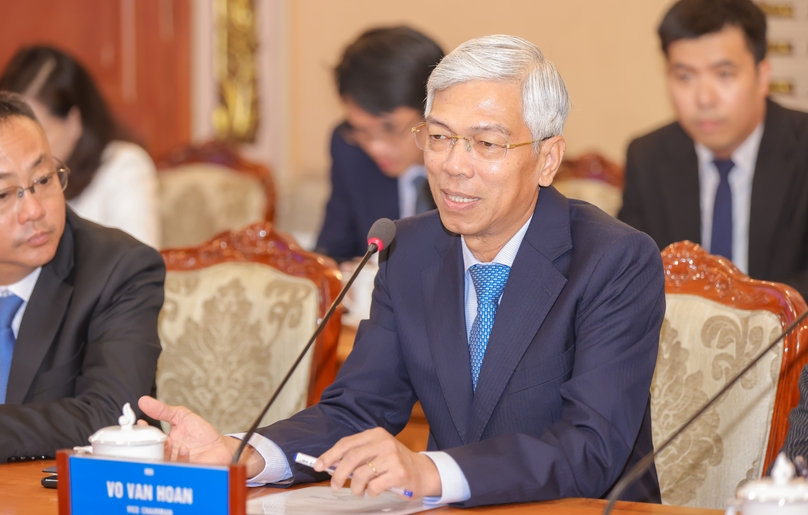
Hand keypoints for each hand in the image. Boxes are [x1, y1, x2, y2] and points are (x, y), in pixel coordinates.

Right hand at [137, 396, 264, 475]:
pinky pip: (177, 468)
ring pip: (161, 463)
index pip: (144, 441)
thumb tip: (143, 401)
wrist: (220, 446)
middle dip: (146, 447)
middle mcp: (165, 456)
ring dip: (163, 452)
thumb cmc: (201, 433)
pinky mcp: (185, 471)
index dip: (139, 435)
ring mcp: (174, 465)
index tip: (140, 425)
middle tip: (149, 438)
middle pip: (148, 455)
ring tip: (169, 442)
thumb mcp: (181, 416)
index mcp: (161, 443)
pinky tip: (185, 448)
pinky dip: (179, 457)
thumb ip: (163, 410)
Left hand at [314, 427, 440, 498]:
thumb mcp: (376, 452)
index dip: (330, 455)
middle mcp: (383, 442)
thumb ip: (356, 455)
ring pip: (360, 475)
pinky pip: (374, 487)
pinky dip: (370, 493)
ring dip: (355, 488)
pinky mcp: (399, 473)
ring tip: (359, 490)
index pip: (346, 443)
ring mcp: (392, 457)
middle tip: (334, 485)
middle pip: (351, 459)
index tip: (318, 466)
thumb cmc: (395, 463)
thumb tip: (330, 465)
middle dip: (338, 475)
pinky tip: (375, 491)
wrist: (423, 471)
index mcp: (375, 434)